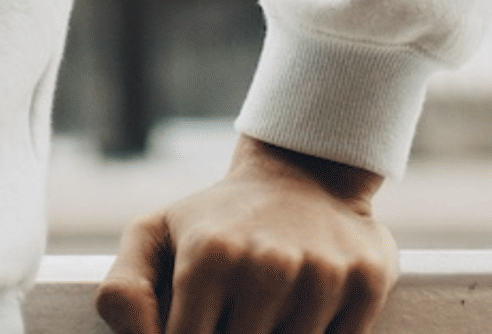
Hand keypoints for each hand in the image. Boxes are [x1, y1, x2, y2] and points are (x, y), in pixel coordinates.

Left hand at [97, 133, 395, 333]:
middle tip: (237, 315)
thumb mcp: (153, 237)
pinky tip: (307, 311)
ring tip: (267, 312)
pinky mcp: (368, 280)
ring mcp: (322, 273)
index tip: (201, 328)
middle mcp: (268, 264)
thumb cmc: (217, 222)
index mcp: (209, 257)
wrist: (304, 173)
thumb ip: (123, 293)